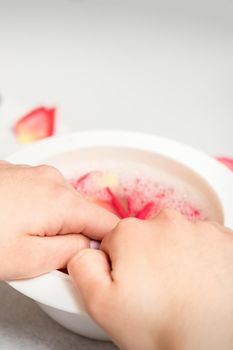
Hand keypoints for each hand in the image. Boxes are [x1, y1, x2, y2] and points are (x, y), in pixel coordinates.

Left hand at [0, 161, 117, 279]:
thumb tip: (90, 247)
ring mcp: (34, 173)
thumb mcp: (28, 260)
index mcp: (62, 201)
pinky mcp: (18, 174)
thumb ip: (70, 254)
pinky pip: (41, 196)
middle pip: (83, 216)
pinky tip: (12, 223)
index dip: (106, 248)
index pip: (108, 224)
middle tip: (43, 260)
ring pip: (61, 206)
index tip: (92, 264)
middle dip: (72, 237)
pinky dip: (35, 211)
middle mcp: (53, 180)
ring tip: (21, 241)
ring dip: (52, 225)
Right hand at [68, 210, 232, 349]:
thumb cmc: (163, 326)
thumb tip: (85, 250)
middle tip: (158, 292)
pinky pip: (204, 243)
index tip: (133, 287)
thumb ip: (83, 267)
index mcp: (131, 233)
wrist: (215, 340)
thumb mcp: (101, 304)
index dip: (121, 268)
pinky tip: (202, 282)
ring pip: (176, 239)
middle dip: (148, 259)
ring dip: (177, 257)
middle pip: (147, 237)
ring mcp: (198, 228)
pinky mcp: (224, 238)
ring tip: (183, 289)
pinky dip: (202, 258)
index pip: (116, 243)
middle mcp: (165, 222)